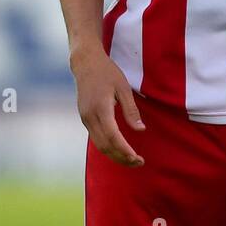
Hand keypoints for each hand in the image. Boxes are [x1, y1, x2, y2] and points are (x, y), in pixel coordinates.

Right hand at [71, 46, 145, 166]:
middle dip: (122, 157)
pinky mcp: (84, 118)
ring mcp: (85, 118)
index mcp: (100, 107)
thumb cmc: (107, 72)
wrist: (85, 63)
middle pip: (105, 145)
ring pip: (99, 145)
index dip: (124, 149)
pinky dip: (108, 147)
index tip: (137, 158)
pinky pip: (96, 138)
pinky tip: (120, 148)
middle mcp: (90, 116)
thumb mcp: (123, 87)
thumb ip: (131, 110)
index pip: (112, 136)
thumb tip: (140, 130)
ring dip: (115, 155)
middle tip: (139, 162)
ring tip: (131, 159)